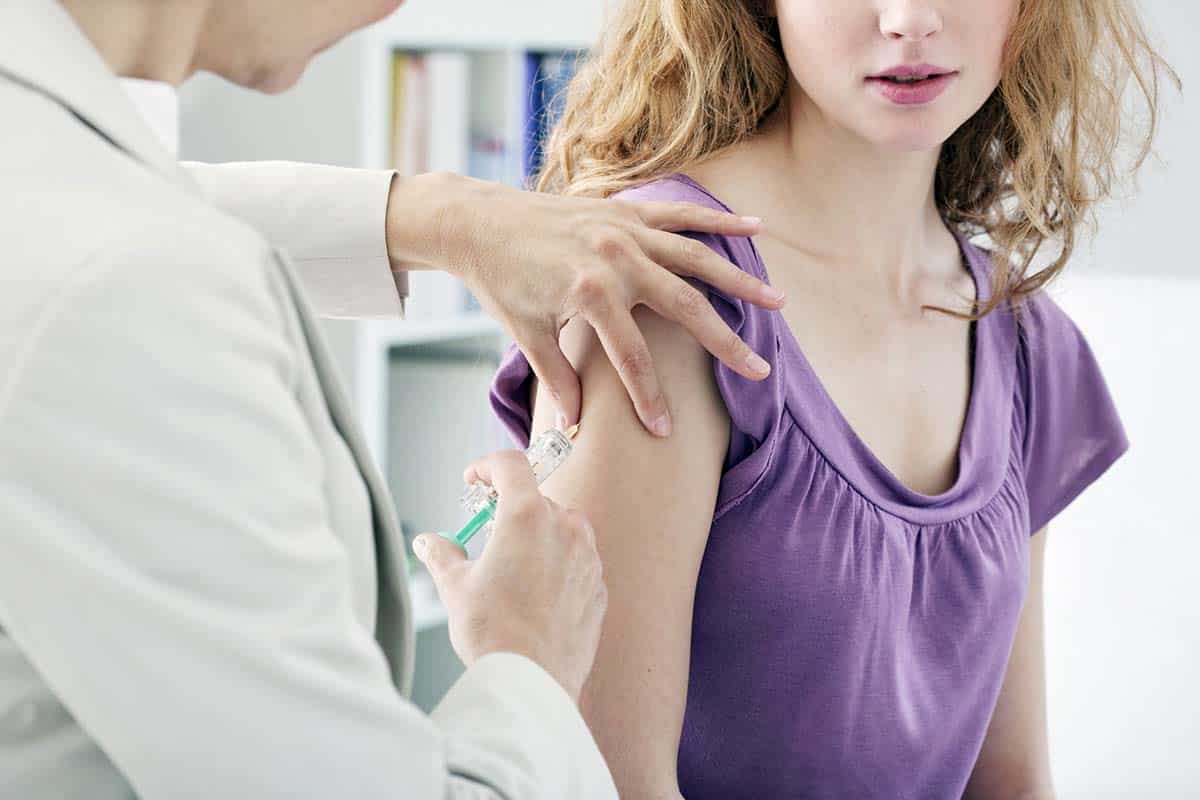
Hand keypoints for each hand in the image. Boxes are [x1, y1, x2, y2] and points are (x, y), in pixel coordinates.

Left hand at [386, 172, 783, 436]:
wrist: (478, 221)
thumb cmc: (500, 280)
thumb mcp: (525, 333)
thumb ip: (557, 377)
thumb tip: (575, 425)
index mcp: (590, 294)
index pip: (633, 358)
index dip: (650, 398)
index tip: (667, 430)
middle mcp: (616, 259)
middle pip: (685, 309)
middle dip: (725, 343)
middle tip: (758, 370)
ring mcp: (625, 231)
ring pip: (697, 259)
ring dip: (739, 281)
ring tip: (777, 302)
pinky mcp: (625, 211)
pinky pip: (680, 216)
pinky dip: (718, 221)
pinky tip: (755, 228)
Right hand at [411, 450, 605, 702]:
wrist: (532, 682)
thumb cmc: (494, 633)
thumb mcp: (455, 587)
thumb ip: (441, 554)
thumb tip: (428, 543)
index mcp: (526, 516)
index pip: (511, 464)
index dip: (488, 466)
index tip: (474, 480)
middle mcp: (564, 527)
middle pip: (535, 498)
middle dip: (509, 509)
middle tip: (486, 532)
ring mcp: (588, 556)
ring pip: (561, 528)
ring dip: (537, 535)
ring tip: (511, 568)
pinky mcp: (598, 586)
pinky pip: (577, 561)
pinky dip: (557, 565)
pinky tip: (535, 593)